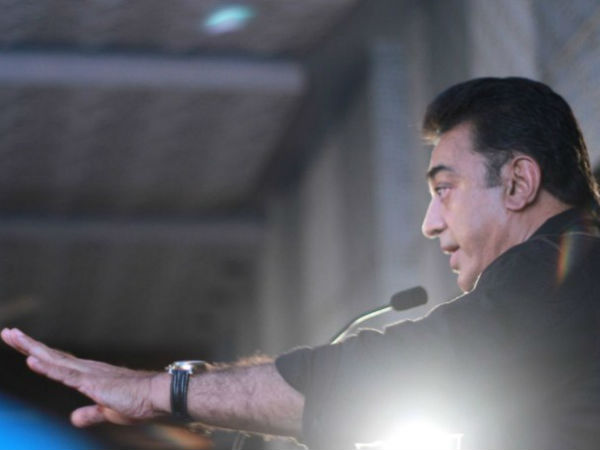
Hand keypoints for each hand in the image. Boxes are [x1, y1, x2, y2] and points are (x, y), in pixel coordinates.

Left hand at [1, 328, 169, 426]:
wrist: (158, 397)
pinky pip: (65, 374)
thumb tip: (73, 418)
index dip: (39, 354)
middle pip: (51, 355)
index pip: (59, 362)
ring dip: (30, 348)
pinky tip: (31, 360)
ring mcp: (88, 374)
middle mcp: (86, 369)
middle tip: (7, 332)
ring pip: (53, 359)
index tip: (22, 344)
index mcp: (90, 375)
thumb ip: (90, 413)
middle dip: (28, 344)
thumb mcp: (109, 411)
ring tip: (11, 335)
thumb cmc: (140, 403)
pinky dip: (47, 366)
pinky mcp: (92, 382)